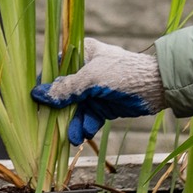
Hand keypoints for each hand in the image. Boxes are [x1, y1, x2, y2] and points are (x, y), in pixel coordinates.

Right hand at [31, 38, 165, 144]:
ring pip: (75, 108)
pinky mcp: (104, 105)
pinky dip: (85, 126)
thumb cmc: (124, 73)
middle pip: (63, 93)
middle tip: (50, 127)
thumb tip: (38, 95)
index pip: (54, 69)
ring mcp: (94, 90)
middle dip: (58, 111)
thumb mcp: (91, 78)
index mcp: (81, 54)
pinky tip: (83, 135)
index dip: (45, 85)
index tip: (35, 102)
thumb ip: (66, 89)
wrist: (158, 87)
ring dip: (72, 123)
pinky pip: (88, 118)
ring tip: (71, 137)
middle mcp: (85, 71)